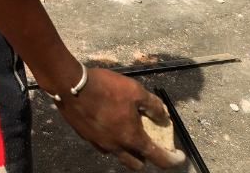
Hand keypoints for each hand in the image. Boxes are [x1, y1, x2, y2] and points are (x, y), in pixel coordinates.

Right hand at [54, 69, 185, 170]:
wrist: (70, 84)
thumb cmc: (105, 87)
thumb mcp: (135, 90)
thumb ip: (152, 105)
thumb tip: (163, 116)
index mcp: (132, 137)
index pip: (159, 158)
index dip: (173, 160)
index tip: (179, 155)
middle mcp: (116, 146)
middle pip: (136, 164)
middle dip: (146, 157)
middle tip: (148, 142)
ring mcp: (99, 143)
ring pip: (117, 156)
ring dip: (126, 148)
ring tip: (126, 131)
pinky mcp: (85, 136)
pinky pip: (102, 144)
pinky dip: (109, 139)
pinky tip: (107, 123)